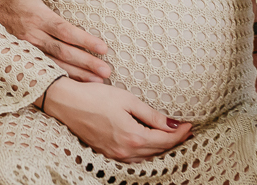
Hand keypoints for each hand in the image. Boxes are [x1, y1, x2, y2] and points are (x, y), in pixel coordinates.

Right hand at [0, 0, 110, 81]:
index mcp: (37, 17)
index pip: (64, 31)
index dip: (84, 40)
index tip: (103, 47)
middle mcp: (34, 37)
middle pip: (64, 52)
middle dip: (86, 62)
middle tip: (106, 70)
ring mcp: (30, 51)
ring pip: (57, 66)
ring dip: (78, 75)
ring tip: (98, 81)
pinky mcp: (26, 60)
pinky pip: (47, 72)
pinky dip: (63, 80)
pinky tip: (77, 86)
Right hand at [41, 78, 191, 162]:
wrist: (67, 103)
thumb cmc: (95, 97)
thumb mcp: (127, 100)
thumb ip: (151, 115)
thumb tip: (172, 124)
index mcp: (133, 136)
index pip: (165, 139)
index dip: (180, 133)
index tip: (189, 125)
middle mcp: (126, 151)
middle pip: (158, 150)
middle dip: (174, 141)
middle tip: (185, 131)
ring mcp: (116, 155)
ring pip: (147, 158)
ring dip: (161, 149)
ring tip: (171, 138)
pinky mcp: (107, 154)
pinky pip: (134, 159)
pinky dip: (146, 153)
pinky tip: (149, 144)